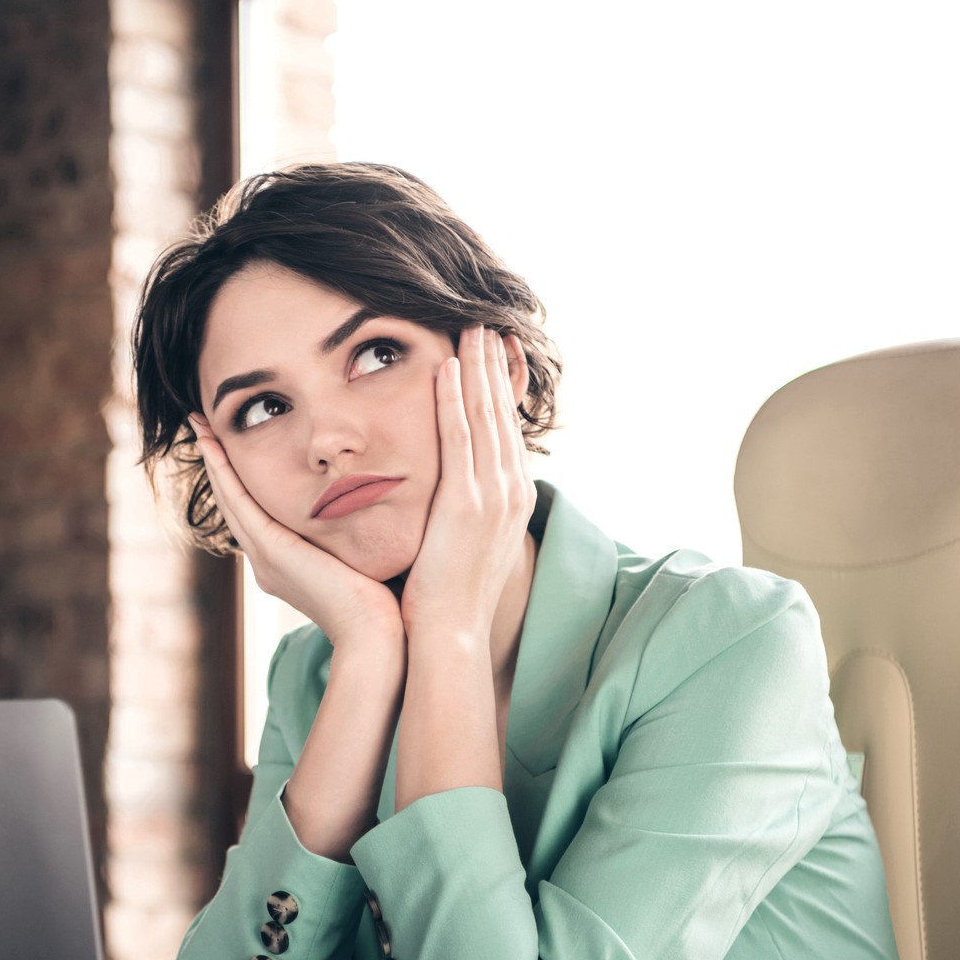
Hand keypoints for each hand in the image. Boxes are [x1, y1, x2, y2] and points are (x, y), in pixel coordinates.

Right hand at [189, 414, 405, 649]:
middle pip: (233, 501)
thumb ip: (351, 536)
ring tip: (199, 425)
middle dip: (217, 462)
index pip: (254, 511)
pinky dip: (224, 473)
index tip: (231, 443)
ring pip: (229, 498)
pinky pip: (240, 503)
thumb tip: (370, 508)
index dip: (239, 477)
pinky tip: (214, 446)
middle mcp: (265, 560)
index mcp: (282, 563)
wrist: (374, 634)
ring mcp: (263, 557)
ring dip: (213, 459)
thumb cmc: (380, 603)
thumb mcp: (357, 558)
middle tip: (201, 425)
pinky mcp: (271, 552)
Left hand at [398, 327, 535, 646]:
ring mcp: (493, 497)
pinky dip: (456, 401)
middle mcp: (511, 492)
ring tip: (470, 328)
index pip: (507, 431)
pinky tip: (447, 368)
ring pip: (486, 417)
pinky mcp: (467, 503)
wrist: (451, 635)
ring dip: (478, 369)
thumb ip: (462, 512)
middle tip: (486, 324)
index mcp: (512, 501)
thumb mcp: (465, 545)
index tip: (493, 354)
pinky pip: (460, 439)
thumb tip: (449, 496)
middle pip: (503, 415)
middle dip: (494, 367)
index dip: (500, 389)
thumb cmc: (448, 598)